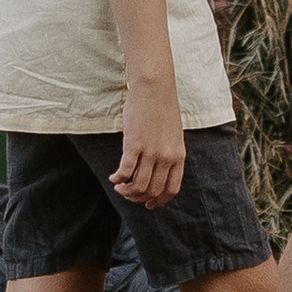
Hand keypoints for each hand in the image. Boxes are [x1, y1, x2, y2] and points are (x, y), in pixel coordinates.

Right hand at [111, 77, 185, 204]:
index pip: (171, 189)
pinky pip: (125, 172)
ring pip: (138, 186)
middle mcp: (167, 157)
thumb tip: (156, 174)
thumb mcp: (173, 135)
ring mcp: (151, 152)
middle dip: (138, 198)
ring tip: (119, 187)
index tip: (148, 204)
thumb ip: (168, 154)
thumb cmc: (162, 109)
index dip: (158, 201)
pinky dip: (117, 179)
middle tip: (127, 193)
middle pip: (152, 191)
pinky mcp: (135, 145)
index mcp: (179, 155)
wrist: (155, 87)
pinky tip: (113, 177)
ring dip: (126, 192)